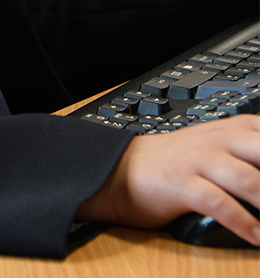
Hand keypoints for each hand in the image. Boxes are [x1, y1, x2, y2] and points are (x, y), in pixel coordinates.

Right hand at [77, 117, 259, 245]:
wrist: (123, 169)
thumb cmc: (178, 164)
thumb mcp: (218, 149)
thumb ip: (252, 156)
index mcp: (233, 129)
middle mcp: (219, 140)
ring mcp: (200, 161)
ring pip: (248, 179)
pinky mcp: (183, 184)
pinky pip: (219, 203)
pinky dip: (243, 223)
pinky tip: (258, 239)